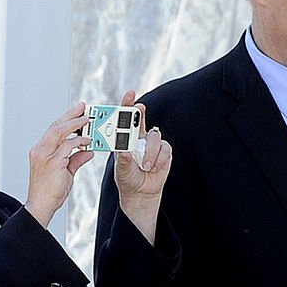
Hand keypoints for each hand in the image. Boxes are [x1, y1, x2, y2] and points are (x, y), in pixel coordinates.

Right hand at [23, 102, 93, 227]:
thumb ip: (76, 160)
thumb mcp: (66, 172)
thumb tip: (87, 152)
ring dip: (75, 124)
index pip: (53, 130)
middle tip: (83, 107)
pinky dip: (79, 142)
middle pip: (56, 126)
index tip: (77, 112)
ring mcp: (44, 155)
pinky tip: (88, 141)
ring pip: (60, 131)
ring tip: (88, 119)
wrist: (41, 206)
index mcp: (40, 150)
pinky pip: (67, 146)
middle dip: (70, 115)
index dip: (65, 119)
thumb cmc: (50, 192)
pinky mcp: (52, 162)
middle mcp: (40, 150)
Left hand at [112, 91, 171, 243]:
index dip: (128, 104)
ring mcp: (153, 144)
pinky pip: (165, 149)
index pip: (126, 119)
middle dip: (139, 112)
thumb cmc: (128, 179)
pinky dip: (159, 159)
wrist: (141, 192)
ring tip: (145, 166)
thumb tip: (125, 152)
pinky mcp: (165, 151)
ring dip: (150, 152)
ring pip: (155, 137)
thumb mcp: (122, 171)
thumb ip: (123, 161)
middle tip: (138, 108)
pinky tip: (154, 168)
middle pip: (141, 119)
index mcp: (125, 139)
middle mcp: (139, 137)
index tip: (130, 94)